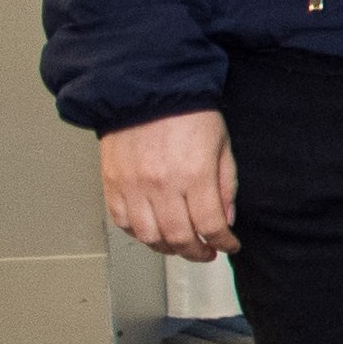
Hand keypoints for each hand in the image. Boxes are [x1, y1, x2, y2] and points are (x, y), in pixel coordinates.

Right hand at [101, 108, 235, 261]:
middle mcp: (161, 185)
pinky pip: (122, 222)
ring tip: (180, 246)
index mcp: (194, 174)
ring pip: (148, 236)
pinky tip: (152, 232)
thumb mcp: (222, 145)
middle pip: (179, 237)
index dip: (224, 242)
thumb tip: (226, 219)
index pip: (211, 225)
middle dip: (197, 252)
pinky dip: (139, 234)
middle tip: (206, 253)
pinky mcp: (112, 184)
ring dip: (167, 248)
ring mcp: (133, 187)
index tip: (229, 245)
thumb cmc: (188, 113)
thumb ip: (225, 185)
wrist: (147, 90)